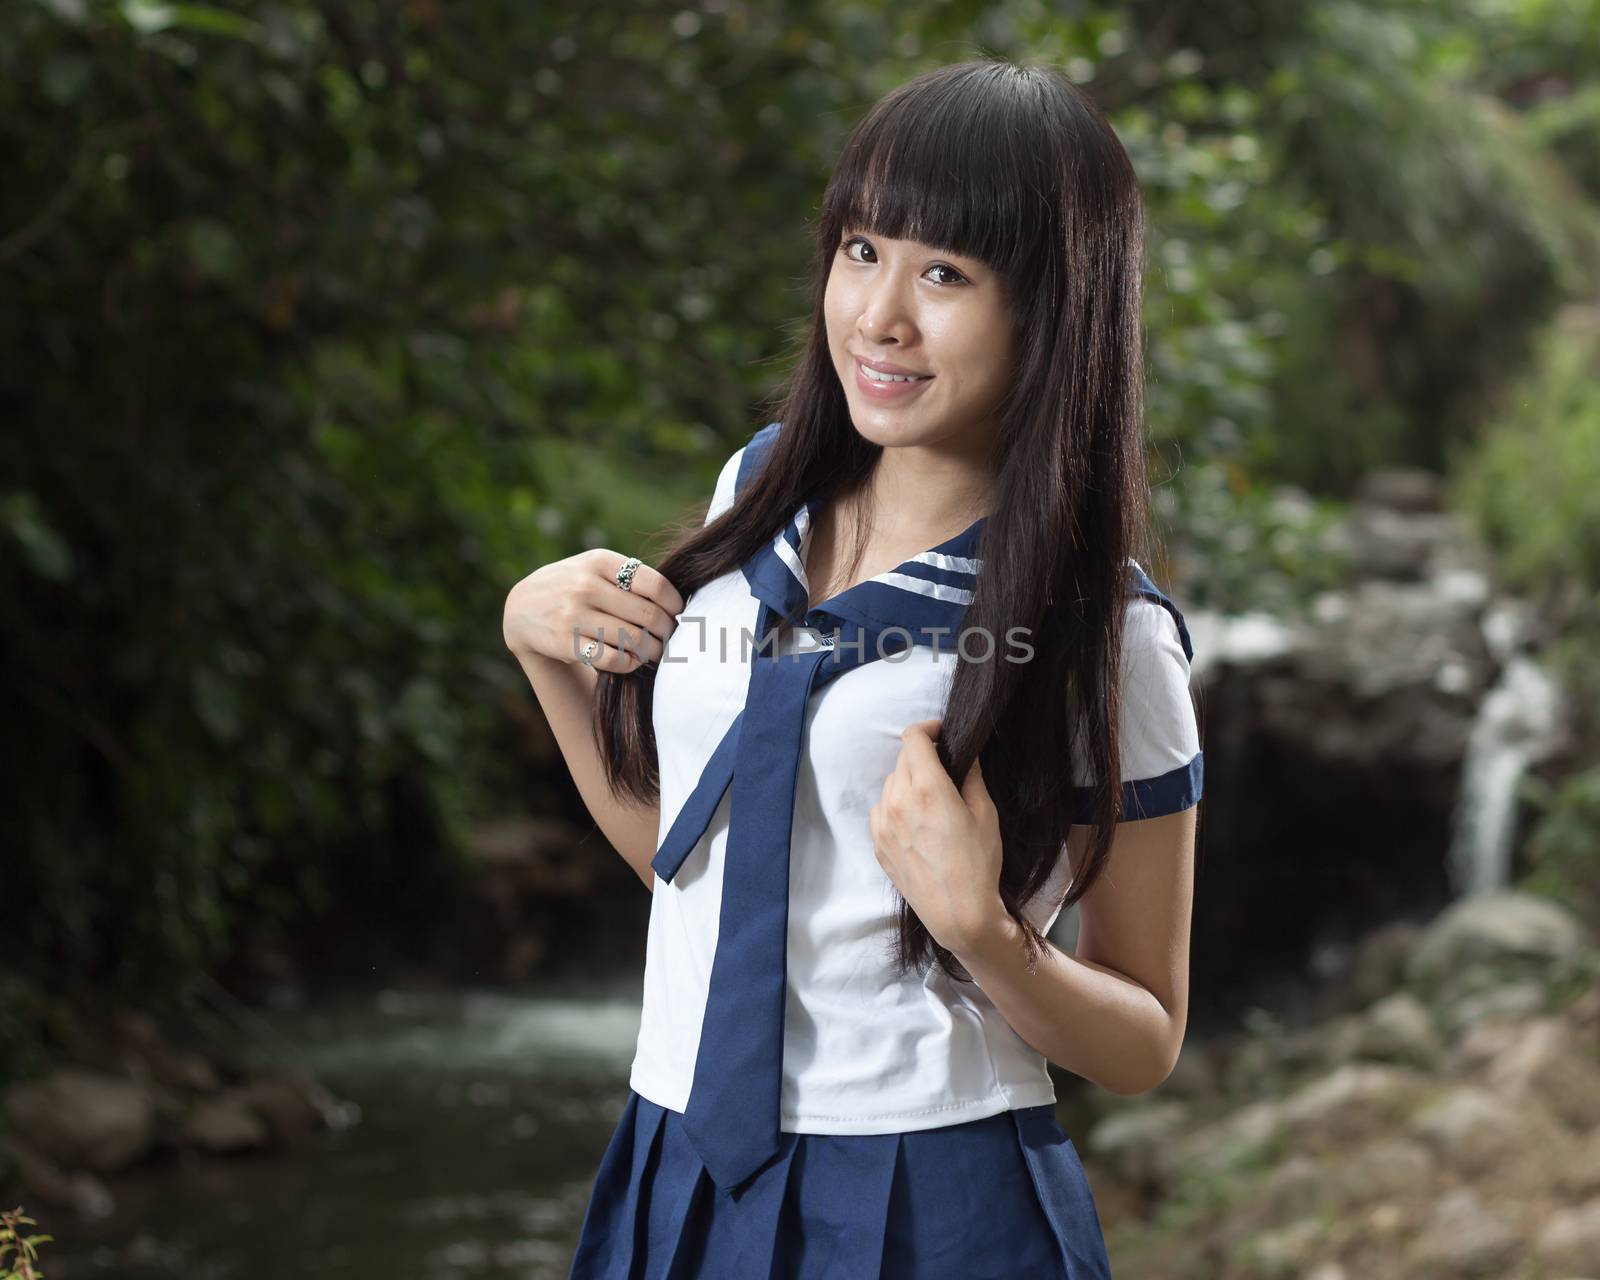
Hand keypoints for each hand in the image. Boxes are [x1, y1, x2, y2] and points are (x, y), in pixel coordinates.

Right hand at [502, 550, 684, 671]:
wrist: (522, 607)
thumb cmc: (573, 586)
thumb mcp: (595, 568)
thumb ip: (631, 577)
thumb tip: (679, 601)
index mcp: (600, 562)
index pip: (655, 585)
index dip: (675, 604)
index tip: (680, 613)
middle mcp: (586, 586)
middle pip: (648, 615)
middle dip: (668, 632)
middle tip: (673, 638)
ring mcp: (574, 615)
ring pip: (634, 640)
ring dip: (653, 650)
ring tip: (656, 651)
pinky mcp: (565, 643)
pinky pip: (612, 659)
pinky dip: (630, 663)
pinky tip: (632, 659)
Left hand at [869, 719, 1006, 954]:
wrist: (958, 913)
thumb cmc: (978, 863)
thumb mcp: (985, 813)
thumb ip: (971, 777)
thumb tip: (964, 754)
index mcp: (926, 788)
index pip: (912, 738)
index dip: (928, 729)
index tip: (942, 734)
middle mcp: (897, 801)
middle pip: (902, 759)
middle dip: (922, 756)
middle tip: (943, 767)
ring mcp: (882, 824)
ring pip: (890, 784)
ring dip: (907, 780)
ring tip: (930, 798)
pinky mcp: (877, 844)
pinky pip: (881, 810)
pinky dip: (895, 805)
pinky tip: (915, 820)